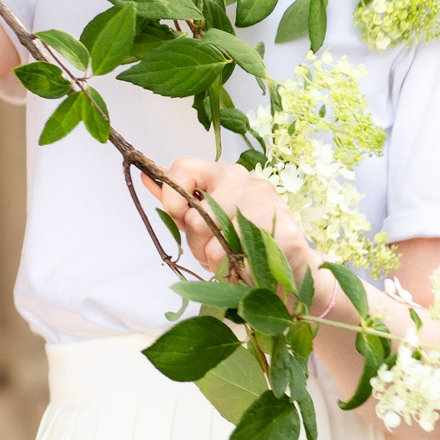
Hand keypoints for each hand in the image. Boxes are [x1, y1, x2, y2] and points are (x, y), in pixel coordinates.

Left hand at [140, 157, 317, 288]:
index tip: (180, 218)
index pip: (184, 168)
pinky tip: (248, 268)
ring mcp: (268, 205)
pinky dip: (236, 272)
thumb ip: (180, 203)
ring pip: (215, 243)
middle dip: (198, 244)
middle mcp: (247, 182)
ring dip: (217, 262)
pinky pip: (238, 259)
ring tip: (234, 261)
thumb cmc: (244, 243)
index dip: (172, 196)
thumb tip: (146, 177)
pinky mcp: (284, 231)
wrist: (292, 270)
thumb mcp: (208, 221)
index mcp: (226, 175)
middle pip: (196, 215)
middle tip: (215, 252)